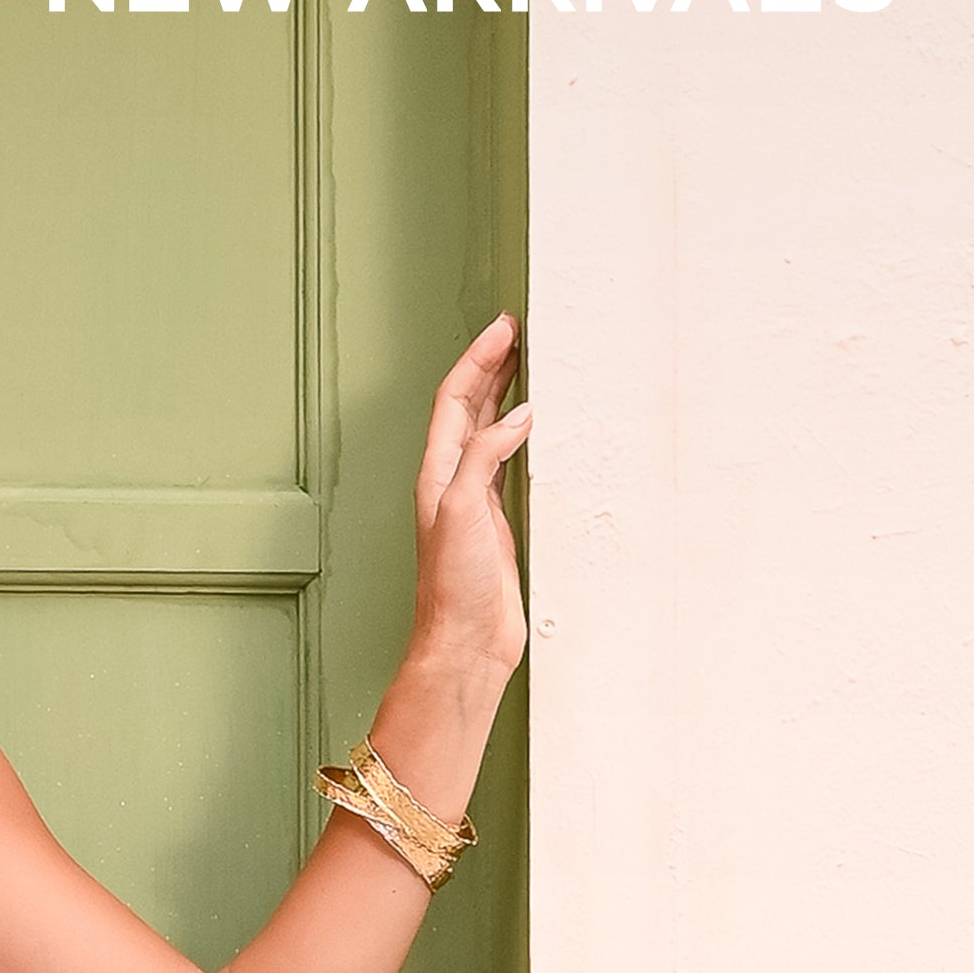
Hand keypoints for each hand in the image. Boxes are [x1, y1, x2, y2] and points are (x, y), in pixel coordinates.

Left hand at [399, 316, 532, 720]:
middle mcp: (452, 482)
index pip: (455, 399)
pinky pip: (508, 462)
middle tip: (515, 333)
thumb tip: (514, 417)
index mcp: (437, 473)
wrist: (466, 644)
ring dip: (503, 395)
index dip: (477, 360)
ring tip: (525, 365)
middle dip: (490, 366)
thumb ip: (484, 458)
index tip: (503, 328)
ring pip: (488, 431)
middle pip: (469, 408)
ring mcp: (474, 501)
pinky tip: (536, 429)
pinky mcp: (496, 523)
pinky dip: (521, 436)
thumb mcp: (464, 511)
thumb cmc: (454, 590)